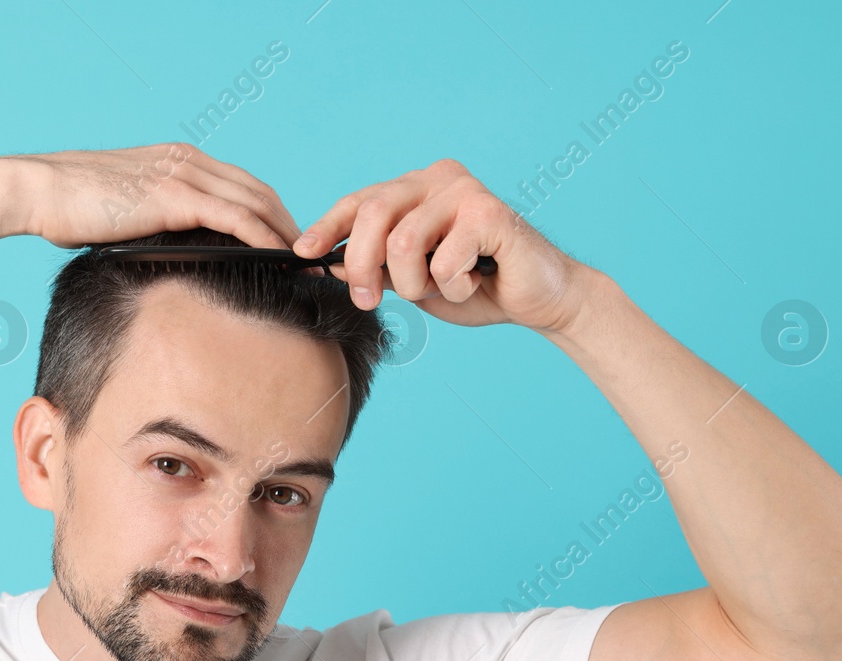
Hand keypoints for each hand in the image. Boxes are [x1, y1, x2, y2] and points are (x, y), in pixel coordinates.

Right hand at [0, 143, 301, 251]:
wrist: (37, 191)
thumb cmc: (69, 209)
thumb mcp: (123, 214)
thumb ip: (154, 224)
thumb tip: (169, 257)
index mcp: (179, 161)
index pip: (242, 187)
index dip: (272, 217)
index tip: (290, 249)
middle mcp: (188, 161)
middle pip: (261, 193)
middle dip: (291, 228)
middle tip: (313, 263)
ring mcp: (184, 174)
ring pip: (257, 203)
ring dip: (288, 236)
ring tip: (309, 269)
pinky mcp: (176, 195)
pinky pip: (237, 217)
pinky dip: (266, 238)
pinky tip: (282, 260)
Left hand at [291, 159, 594, 333]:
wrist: (538, 298)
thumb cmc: (475, 286)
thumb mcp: (413, 277)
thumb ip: (378, 265)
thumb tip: (329, 263)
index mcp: (418, 187)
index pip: (360, 200)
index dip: (327, 226)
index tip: (303, 254)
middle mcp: (439, 178)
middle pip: (373, 214)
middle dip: (362, 266)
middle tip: (367, 300)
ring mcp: (465, 191)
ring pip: (404, 242)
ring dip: (415, 284)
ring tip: (440, 290)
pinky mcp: (490, 213)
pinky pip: (443, 262)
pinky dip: (452, 289)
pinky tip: (474, 284)